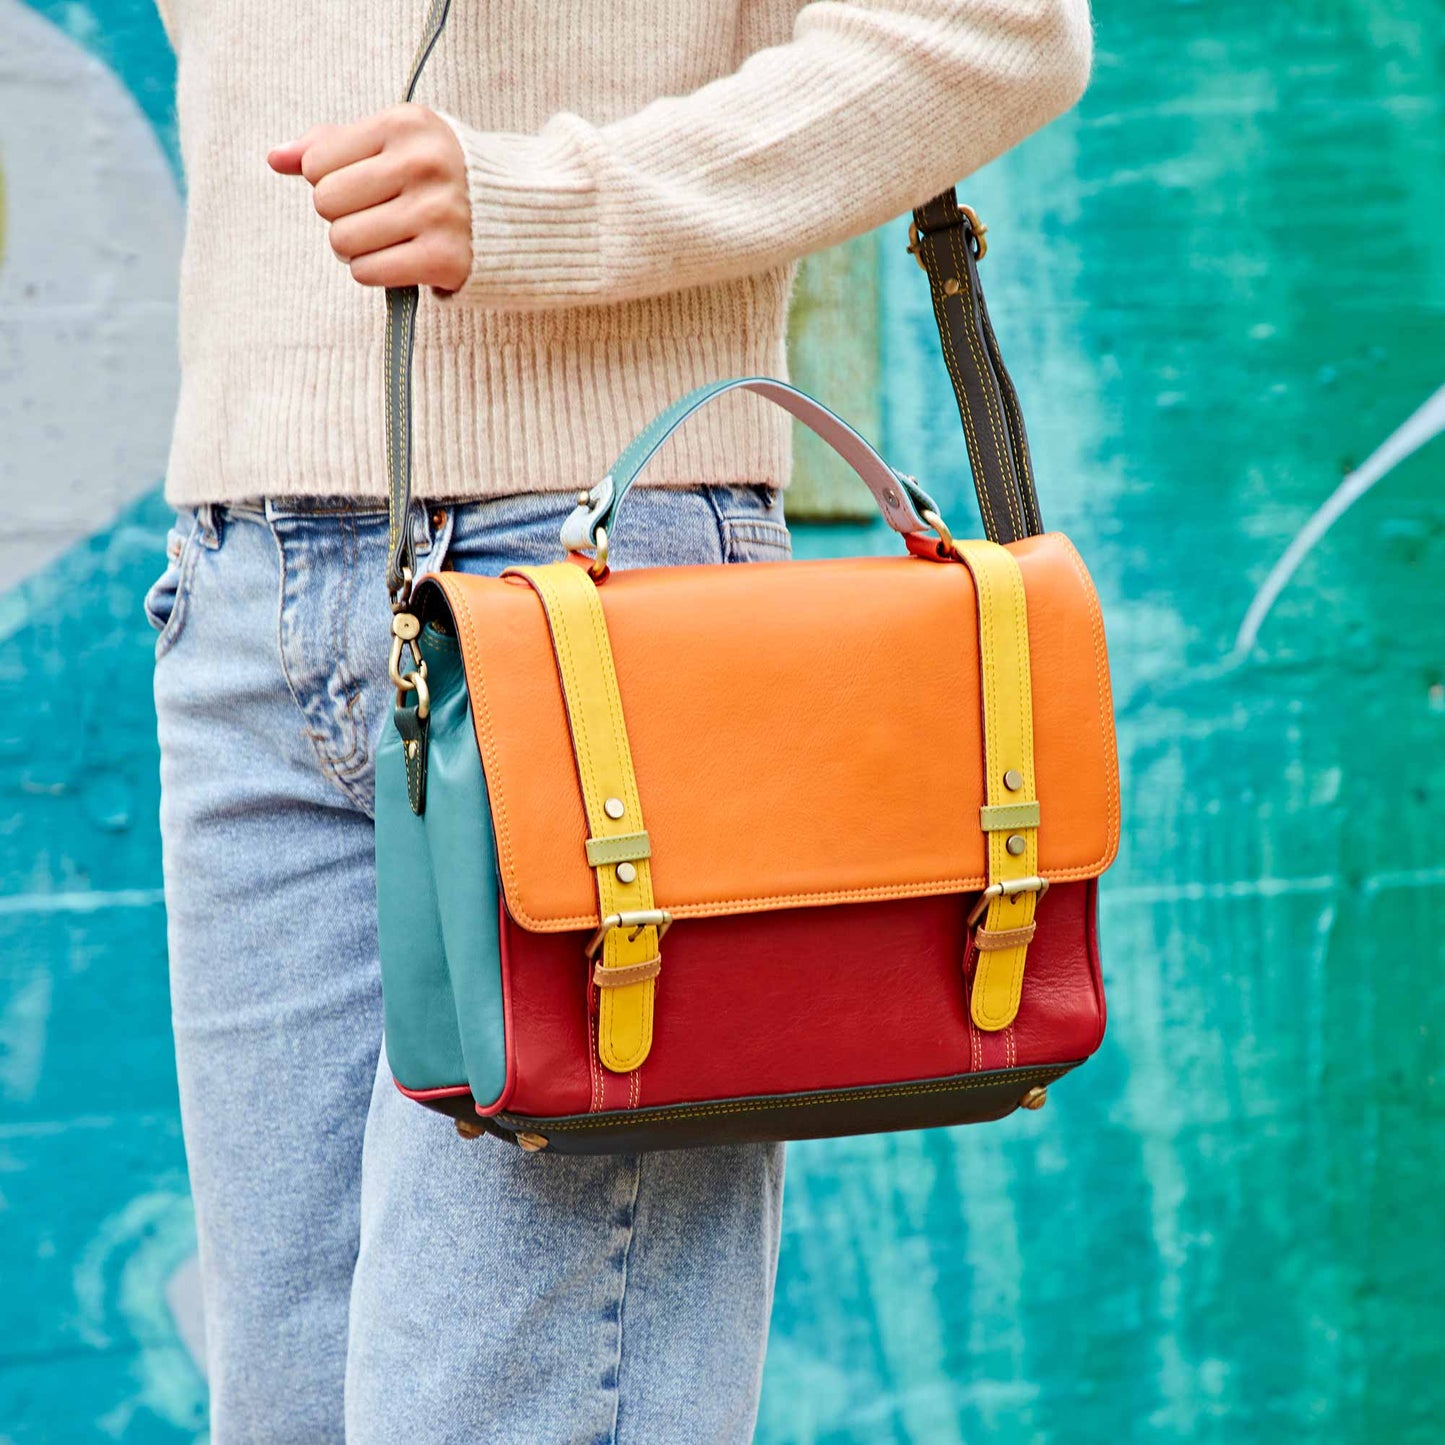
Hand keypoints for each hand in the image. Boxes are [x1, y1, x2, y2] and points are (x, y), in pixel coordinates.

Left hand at [268, 103, 470, 291]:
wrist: (524, 217)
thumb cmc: (447, 177)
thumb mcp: (397, 143)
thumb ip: (334, 145)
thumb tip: (275, 158)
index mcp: (406, 125)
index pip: (318, 162)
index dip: (332, 182)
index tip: (368, 187)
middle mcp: (422, 164)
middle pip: (327, 202)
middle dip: (342, 217)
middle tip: (377, 219)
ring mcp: (436, 212)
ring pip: (343, 241)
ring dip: (357, 249)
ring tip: (389, 240)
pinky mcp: (445, 258)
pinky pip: (368, 272)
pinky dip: (375, 272)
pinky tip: (401, 261)